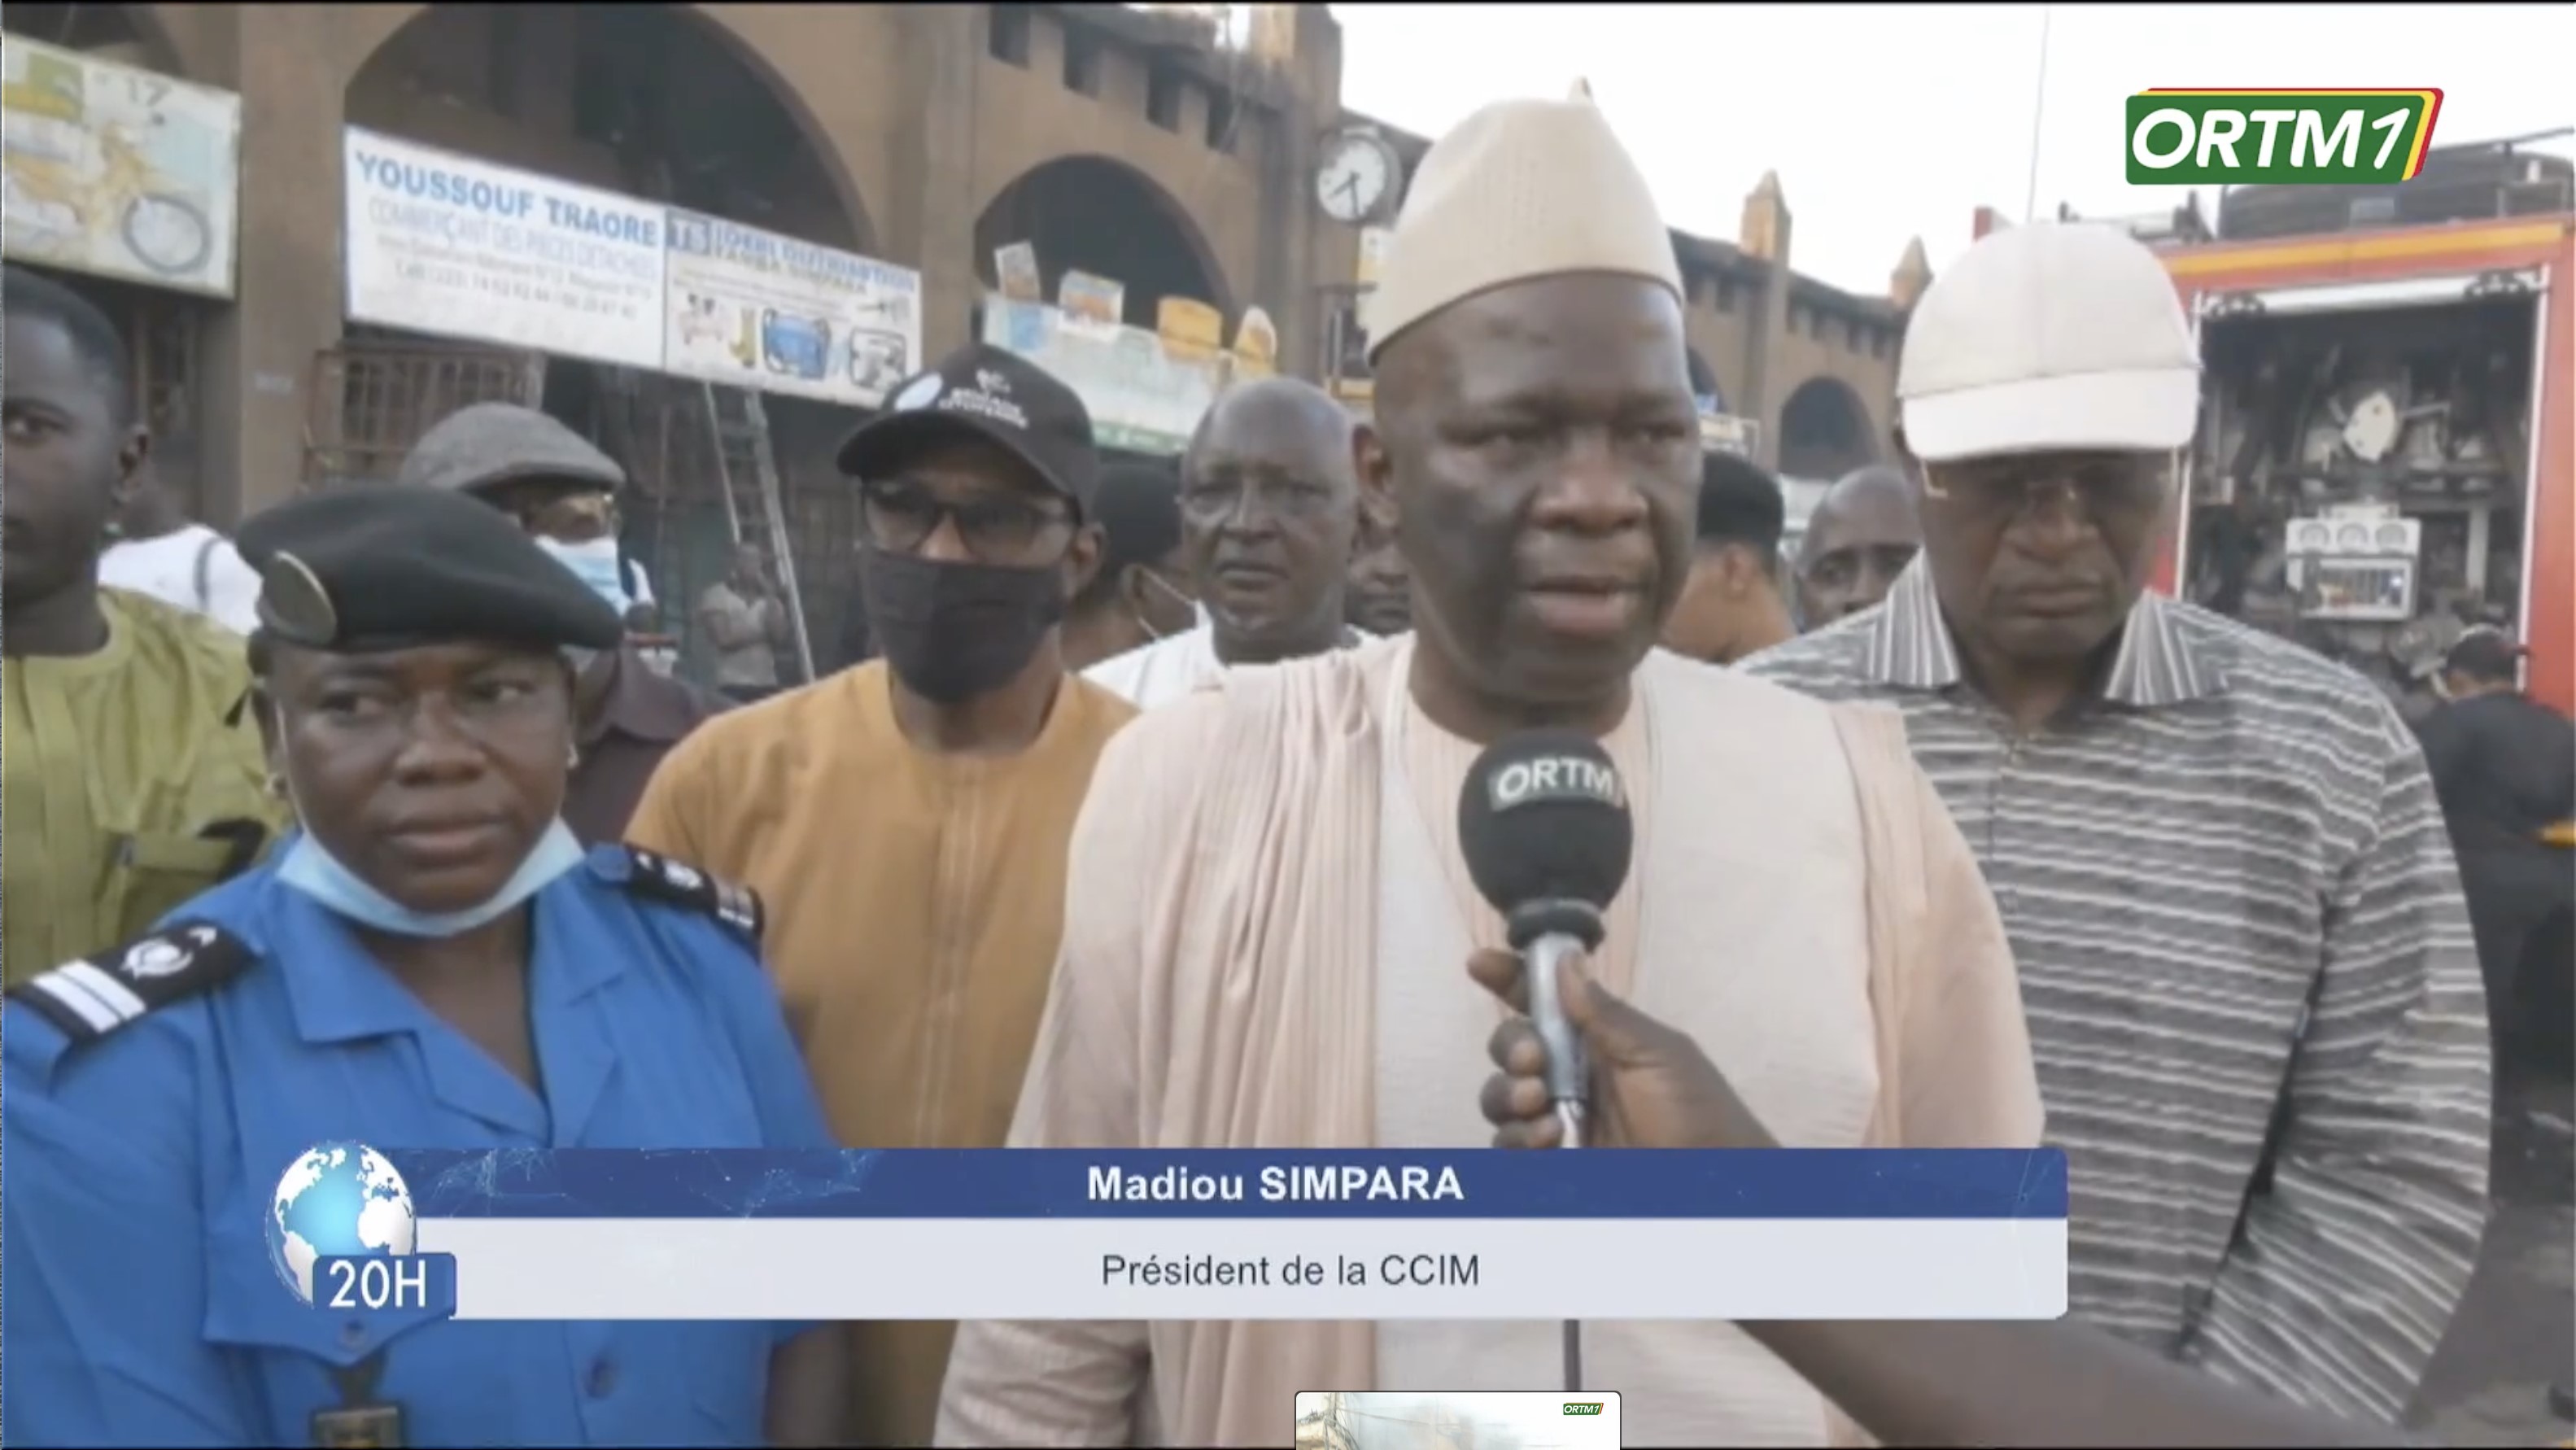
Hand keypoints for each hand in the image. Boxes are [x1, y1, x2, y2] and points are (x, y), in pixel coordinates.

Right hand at [1468, 948, 1773, 1150]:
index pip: (1544, 1001)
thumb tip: (1564, 958)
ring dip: (1509, 1093)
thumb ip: (1605, 1014)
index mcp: (1597, 1040)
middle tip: (1533, 1061)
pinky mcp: (1552, 1161)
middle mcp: (1570, 1075)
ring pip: (1501, 1096)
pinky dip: (1516, 1136)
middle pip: (1511, 1047)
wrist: (1711, 1188)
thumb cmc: (1696, 1112)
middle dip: (1511, 1047)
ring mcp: (1558, 1119)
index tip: (1481, 964)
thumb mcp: (1659, 1054)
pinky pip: (1508, 1144)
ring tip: (1540, 1104)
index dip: (1510, 978)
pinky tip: (1548, 1138)